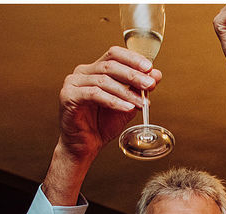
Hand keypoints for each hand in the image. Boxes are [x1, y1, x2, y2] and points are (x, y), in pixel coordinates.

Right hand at [55, 48, 160, 162]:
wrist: (84, 147)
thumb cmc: (101, 126)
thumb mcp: (126, 105)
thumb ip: (138, 90)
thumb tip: (156, 74)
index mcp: (94, 70)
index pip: (114, 54)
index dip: (132, 59)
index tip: (150, 68)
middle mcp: (82, 72)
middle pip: (110, 66)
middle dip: (133, 75)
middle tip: (150, 85)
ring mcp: (73, 83)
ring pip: (104, 80)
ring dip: (126, 92)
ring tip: (142, 103)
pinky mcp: (68, 96)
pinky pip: (94, 94)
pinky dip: (113, 101)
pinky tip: (127, 108)